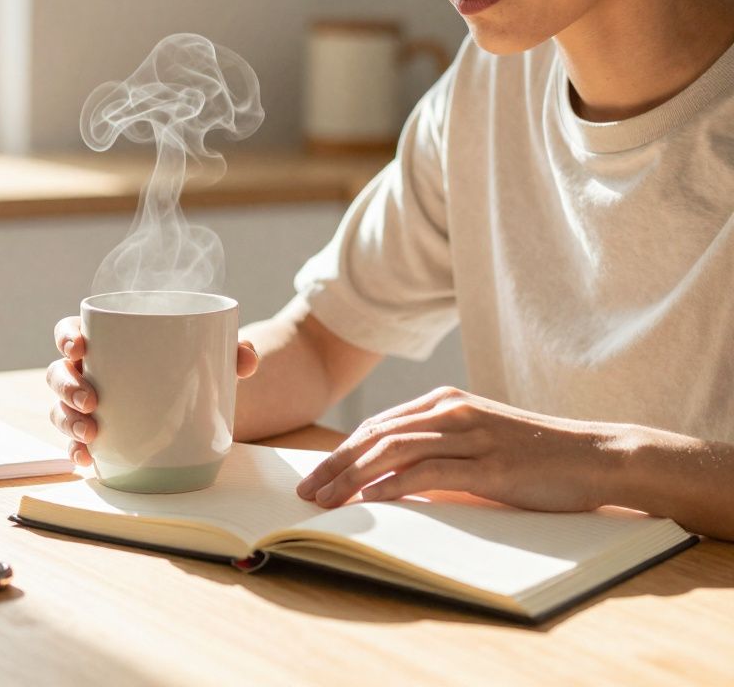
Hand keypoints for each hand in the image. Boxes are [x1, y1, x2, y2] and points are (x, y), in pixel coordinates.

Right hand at [47, 315, 259, 465]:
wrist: (195, 400)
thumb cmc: (189, 366)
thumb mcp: (209, 354)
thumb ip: (230, 349)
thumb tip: (247, 357)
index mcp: (105, 341)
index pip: (71, 331)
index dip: (67, 337)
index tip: (79, 346)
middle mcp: (88, 372)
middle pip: (59, 373)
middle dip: (67, 387)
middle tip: (92, 400)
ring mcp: (87, 406)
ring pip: (60, 410)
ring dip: (69, 421)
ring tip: (91, 432)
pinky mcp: (96, 435)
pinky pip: (75, 443)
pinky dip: (77, 451)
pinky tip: (88, 459)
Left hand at [295, 386, 623, 511]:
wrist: (597, 455)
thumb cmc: (537, 457)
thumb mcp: (479, 444)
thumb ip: (438, 452)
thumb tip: (391, 480)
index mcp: (446, 403)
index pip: (378, 426)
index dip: (341, 451)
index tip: (315, 475)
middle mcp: (452, 412)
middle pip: (375, 435)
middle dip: (334, 464)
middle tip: (306, 492)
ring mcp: (470, 435)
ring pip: (392, 450)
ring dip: (351, 476)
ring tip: (325, 501)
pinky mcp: (489, 465)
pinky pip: (427, 472)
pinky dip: (390, 485)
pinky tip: (367, 500)